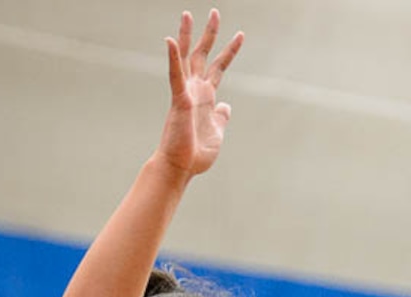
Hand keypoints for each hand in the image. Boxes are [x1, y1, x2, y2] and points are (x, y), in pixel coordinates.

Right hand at [158, 9, 243, 177]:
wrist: (181, 168)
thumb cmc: (196, 155)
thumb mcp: (217, 134)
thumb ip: (221, 118)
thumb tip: (226, 106)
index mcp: (205, 98)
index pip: (218, 67)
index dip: (229, 51)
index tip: (240, 35)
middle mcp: (195, 91)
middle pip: (202, 55)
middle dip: (209, 34)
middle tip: (215, 12)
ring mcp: (186, 93)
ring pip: (186, 58)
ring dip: (187, 36)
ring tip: (188, 14)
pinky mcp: (179, 100)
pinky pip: (175, 75)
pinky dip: (173, 58)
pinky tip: (170, 40)